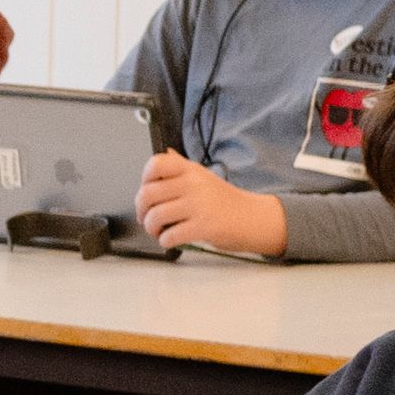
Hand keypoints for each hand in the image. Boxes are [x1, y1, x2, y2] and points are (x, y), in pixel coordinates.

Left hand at [135, 154, 290, 259]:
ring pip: (155, 216)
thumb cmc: (224, 200)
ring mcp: (198, 205)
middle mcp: (193, 184)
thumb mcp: (203, 177)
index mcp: (191, 170)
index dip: (144, 179)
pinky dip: (165, 241)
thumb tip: (164, 153)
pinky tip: (170, 240)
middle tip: (146, 217)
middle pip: (148, 193)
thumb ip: (181, 168)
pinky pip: (170, 235)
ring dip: (151, 228)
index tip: (146, 191)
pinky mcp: (203, 226)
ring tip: (158, 231)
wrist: (252, 218)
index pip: (156, 164)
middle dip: (141, 210)